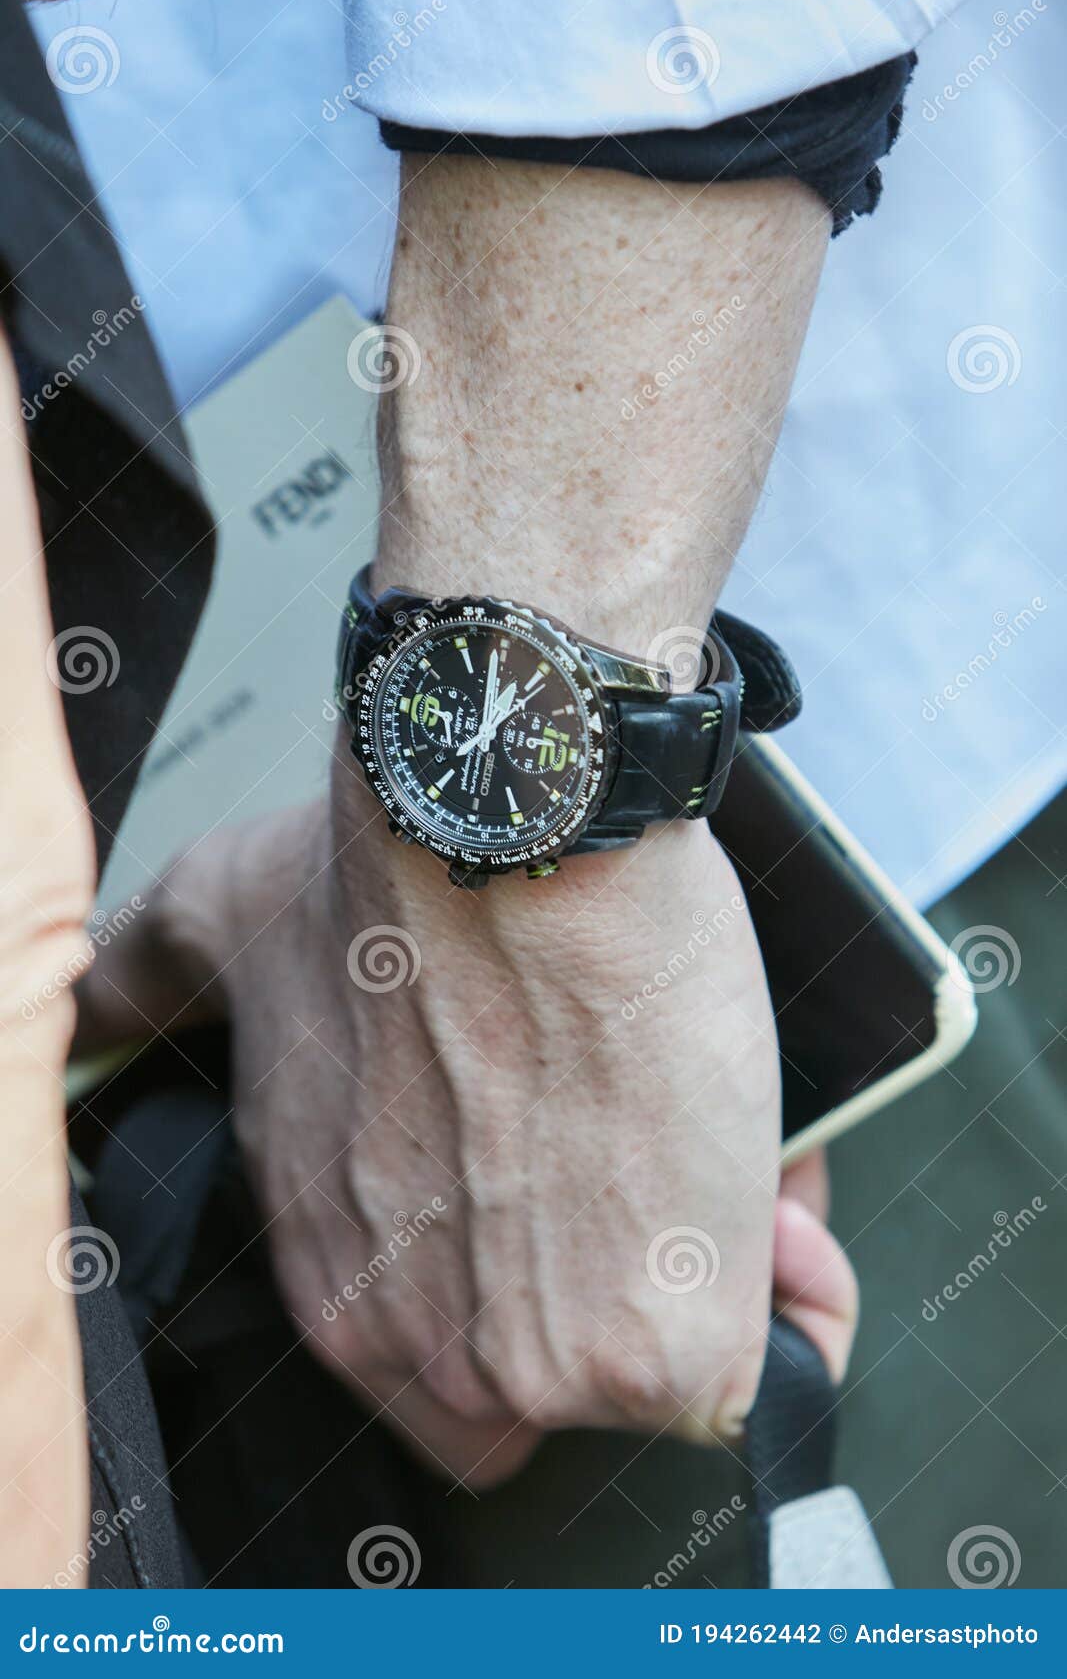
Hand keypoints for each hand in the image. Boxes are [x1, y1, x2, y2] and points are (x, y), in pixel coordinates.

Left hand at [76, 743, 856, 1487]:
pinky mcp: (657, 1344)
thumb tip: (89, 998)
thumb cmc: (396, 875)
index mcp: (334, 1270)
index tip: (576, 1201)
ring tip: (729, 1153)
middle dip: (626, 1285)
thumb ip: (145, 987)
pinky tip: (782, 1186)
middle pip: (560, 1377)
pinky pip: (763, 1358)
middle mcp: (418, 1339)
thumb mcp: (224, 932)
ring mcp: (537, 1359)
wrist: (510, 836)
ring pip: (663, 1368)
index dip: (529, 1281)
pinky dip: (794, 1284)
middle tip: (665, 1171)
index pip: (445, 1363)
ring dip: (716, 1266)